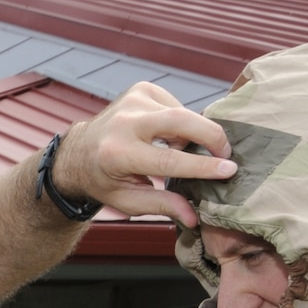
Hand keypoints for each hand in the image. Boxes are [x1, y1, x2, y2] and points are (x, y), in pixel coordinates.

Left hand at [53, 82, 236, 227]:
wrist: (79, 151)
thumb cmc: (105, 179)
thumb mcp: (126, 200)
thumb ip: (161, 205)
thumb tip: (194, 217)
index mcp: (117, 154)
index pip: (169, 159)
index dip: (202, 165)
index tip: (229, 169)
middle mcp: (124, 122)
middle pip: (181, 121)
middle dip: (211, 136)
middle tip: (226, 154)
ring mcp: (133, 100)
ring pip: (182, 113)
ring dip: (191, 134)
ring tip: (180, 151)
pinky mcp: (142, 89)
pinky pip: (176, 105)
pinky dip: (180, 123)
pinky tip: (166, 136)